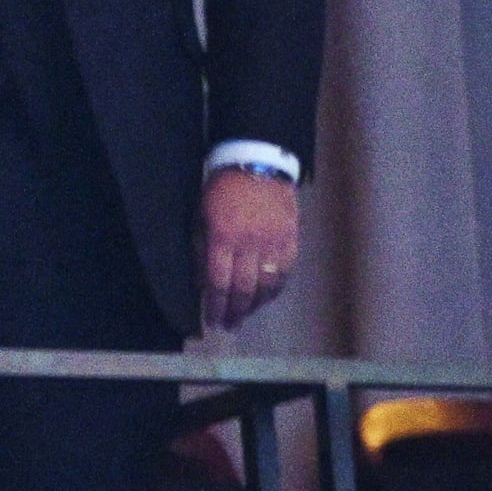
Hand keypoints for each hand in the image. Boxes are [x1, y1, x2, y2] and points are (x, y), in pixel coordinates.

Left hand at [201, 166, 301, 332]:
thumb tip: (203, 283)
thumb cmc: (221, 191)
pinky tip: (265, 298)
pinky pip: (285, 271)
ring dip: (255, 304)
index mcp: (223, 237)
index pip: (219, 282)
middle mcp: (250, 243)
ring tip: (245, 315)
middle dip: (235, 311)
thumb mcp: (200, 217)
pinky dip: (275, 289)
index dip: (216, 306)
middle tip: (229, 326)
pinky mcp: (291, 238)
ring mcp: (273, 241)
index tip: (212, 322)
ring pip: (266, 284)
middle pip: (243, 288)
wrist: (257, 164)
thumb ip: (201, 250)